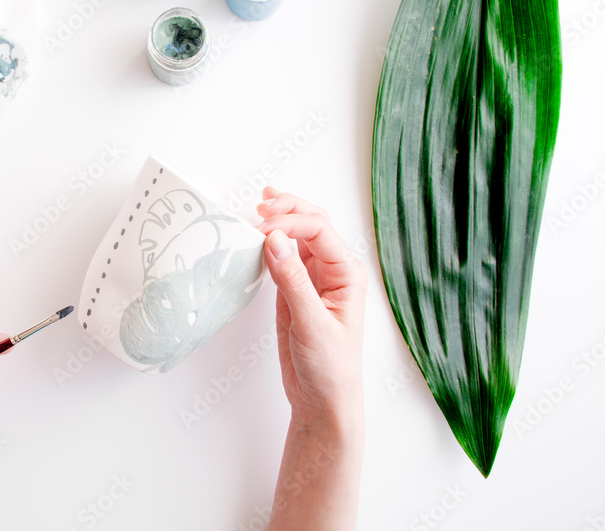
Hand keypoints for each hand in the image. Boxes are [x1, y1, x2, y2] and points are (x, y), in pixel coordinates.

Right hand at [256, 188, 366, 431]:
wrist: (323, 401)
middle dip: (288, 208)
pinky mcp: (295, 290)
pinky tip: (257, 236)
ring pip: (298, 236)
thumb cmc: (330, 368)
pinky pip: (283, 257)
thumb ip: (292, 280)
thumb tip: (273, 240)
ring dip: (280, 219)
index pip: (319, 230)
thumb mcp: (311, 324)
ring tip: (259, 207)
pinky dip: (270, 243)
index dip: (290, 221)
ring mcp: (313, 279)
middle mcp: (333, 271)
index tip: (261, 229)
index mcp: (347, 274)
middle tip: (261, 204)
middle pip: (312, 223)